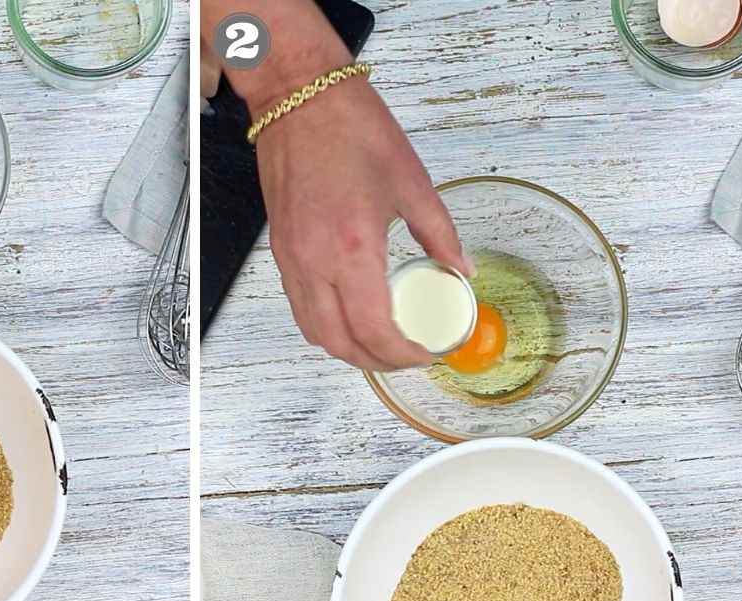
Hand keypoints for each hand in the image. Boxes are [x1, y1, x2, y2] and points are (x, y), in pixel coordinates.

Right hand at [255, 77, 469, 370]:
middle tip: (407, 355)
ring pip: (313, 331)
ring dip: (347, 348)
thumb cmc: (352, 129)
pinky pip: (299, 306)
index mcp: (353, 247)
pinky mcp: (281, 250)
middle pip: (339, 343)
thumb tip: (460, 268)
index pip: (373, 329)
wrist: (299, 99)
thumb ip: (439, 234)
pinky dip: (325, 324)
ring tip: (380, 344)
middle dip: (376, 361)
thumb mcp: (412, 181)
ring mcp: (291, 259)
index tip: (426, 352)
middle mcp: (315, 262)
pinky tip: (351, 314)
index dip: (402, 353)